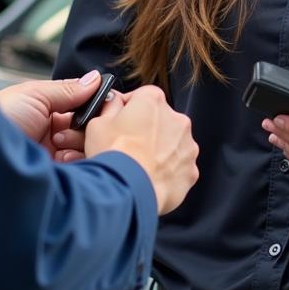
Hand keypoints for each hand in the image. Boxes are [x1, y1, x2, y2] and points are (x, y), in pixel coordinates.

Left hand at [0, 70, 102, 161]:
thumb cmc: (0, 118)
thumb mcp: (35, 94)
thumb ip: (68, 89)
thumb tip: (95, 79)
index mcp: (45, 110)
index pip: (81, 106)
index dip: (94, 104)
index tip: (107, 102)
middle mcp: (51, 133)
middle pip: (87, 127)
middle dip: (88, 125)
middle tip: (80, 124)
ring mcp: (53, 155)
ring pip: (86, 146)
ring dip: (80, 142)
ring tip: (62, 141)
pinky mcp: (56, 175)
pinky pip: (80, 166)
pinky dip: (78, 159)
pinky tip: (64, 156)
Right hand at [84, 85, 199, 214]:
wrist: (128, 192)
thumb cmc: (113, 157)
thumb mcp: (97, 124)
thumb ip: (110, 107)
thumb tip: (113, 102)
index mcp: (154, 101)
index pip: (141, 96)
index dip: (128, 110)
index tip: (120, 122)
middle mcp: (176, 119)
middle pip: (159, 120)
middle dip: (146, 131)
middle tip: (127, 147)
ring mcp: (187, 146)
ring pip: (172, 144)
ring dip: (159, 151)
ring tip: (139, 166)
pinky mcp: (191, 170)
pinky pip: (178, 167)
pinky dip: (167, 172)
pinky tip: (150, 179)